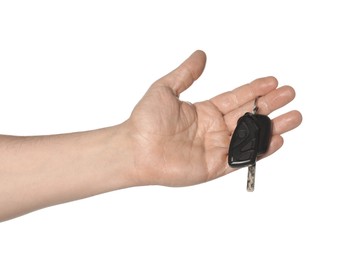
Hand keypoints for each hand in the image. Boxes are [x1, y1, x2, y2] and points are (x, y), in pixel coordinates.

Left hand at [126, 50, 301, 186]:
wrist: (136, 149)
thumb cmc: (146, 120)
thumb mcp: (166, 89)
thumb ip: (186, 73)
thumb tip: (200, 55)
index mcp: (204, 112)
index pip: (236, 98)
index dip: (254, 90)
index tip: (273, 81)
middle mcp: (213, 129)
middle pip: (248, 115)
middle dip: (270, 105)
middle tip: (290, 94)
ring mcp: (215, 148)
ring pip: (250, 136)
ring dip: (273, 127)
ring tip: (294, 117)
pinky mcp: (214, 166)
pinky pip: (242, 157)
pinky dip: (260, 150)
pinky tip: (276, 139)